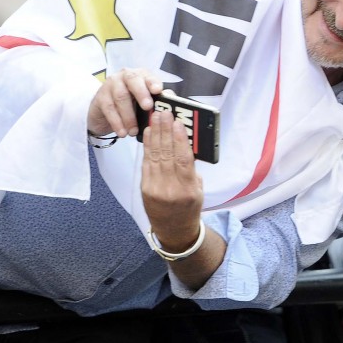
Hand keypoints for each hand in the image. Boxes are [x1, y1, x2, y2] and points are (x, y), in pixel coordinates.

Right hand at [87, 68, 163, 138]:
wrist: (105, 113)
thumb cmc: (132, 105)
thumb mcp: (146, 102)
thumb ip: (159, 100)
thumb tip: (171, 98)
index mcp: (141, 76)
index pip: (147, 76)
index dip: (153, 82)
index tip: (158, 90)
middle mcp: (125, 76)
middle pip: (133, 80)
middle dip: (141, 93)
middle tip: (147, 107)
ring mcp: (111, 85)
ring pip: (120, 96)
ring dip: (129, 116)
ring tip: (134, 131)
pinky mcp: (100, 97)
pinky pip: (109, 108)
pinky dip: (117, 122)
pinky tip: (123, 133)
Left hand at [140, 110, 203, 252]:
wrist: (173, 229)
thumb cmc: (189, 207)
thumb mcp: (198, 190)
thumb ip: (190, 169)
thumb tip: (182, 144)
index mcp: (188, 190)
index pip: (183, 160)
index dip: (180, 140)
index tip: (178, 123)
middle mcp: (170, 189)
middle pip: (167, 154)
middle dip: (165, 131)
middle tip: (164, 113)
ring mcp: (155, 189)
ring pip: (155, 156)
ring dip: (155, 134)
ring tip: (156, 117)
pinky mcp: (145, 188)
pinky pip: (146, 163)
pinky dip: (147, 146)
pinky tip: (148, 133)